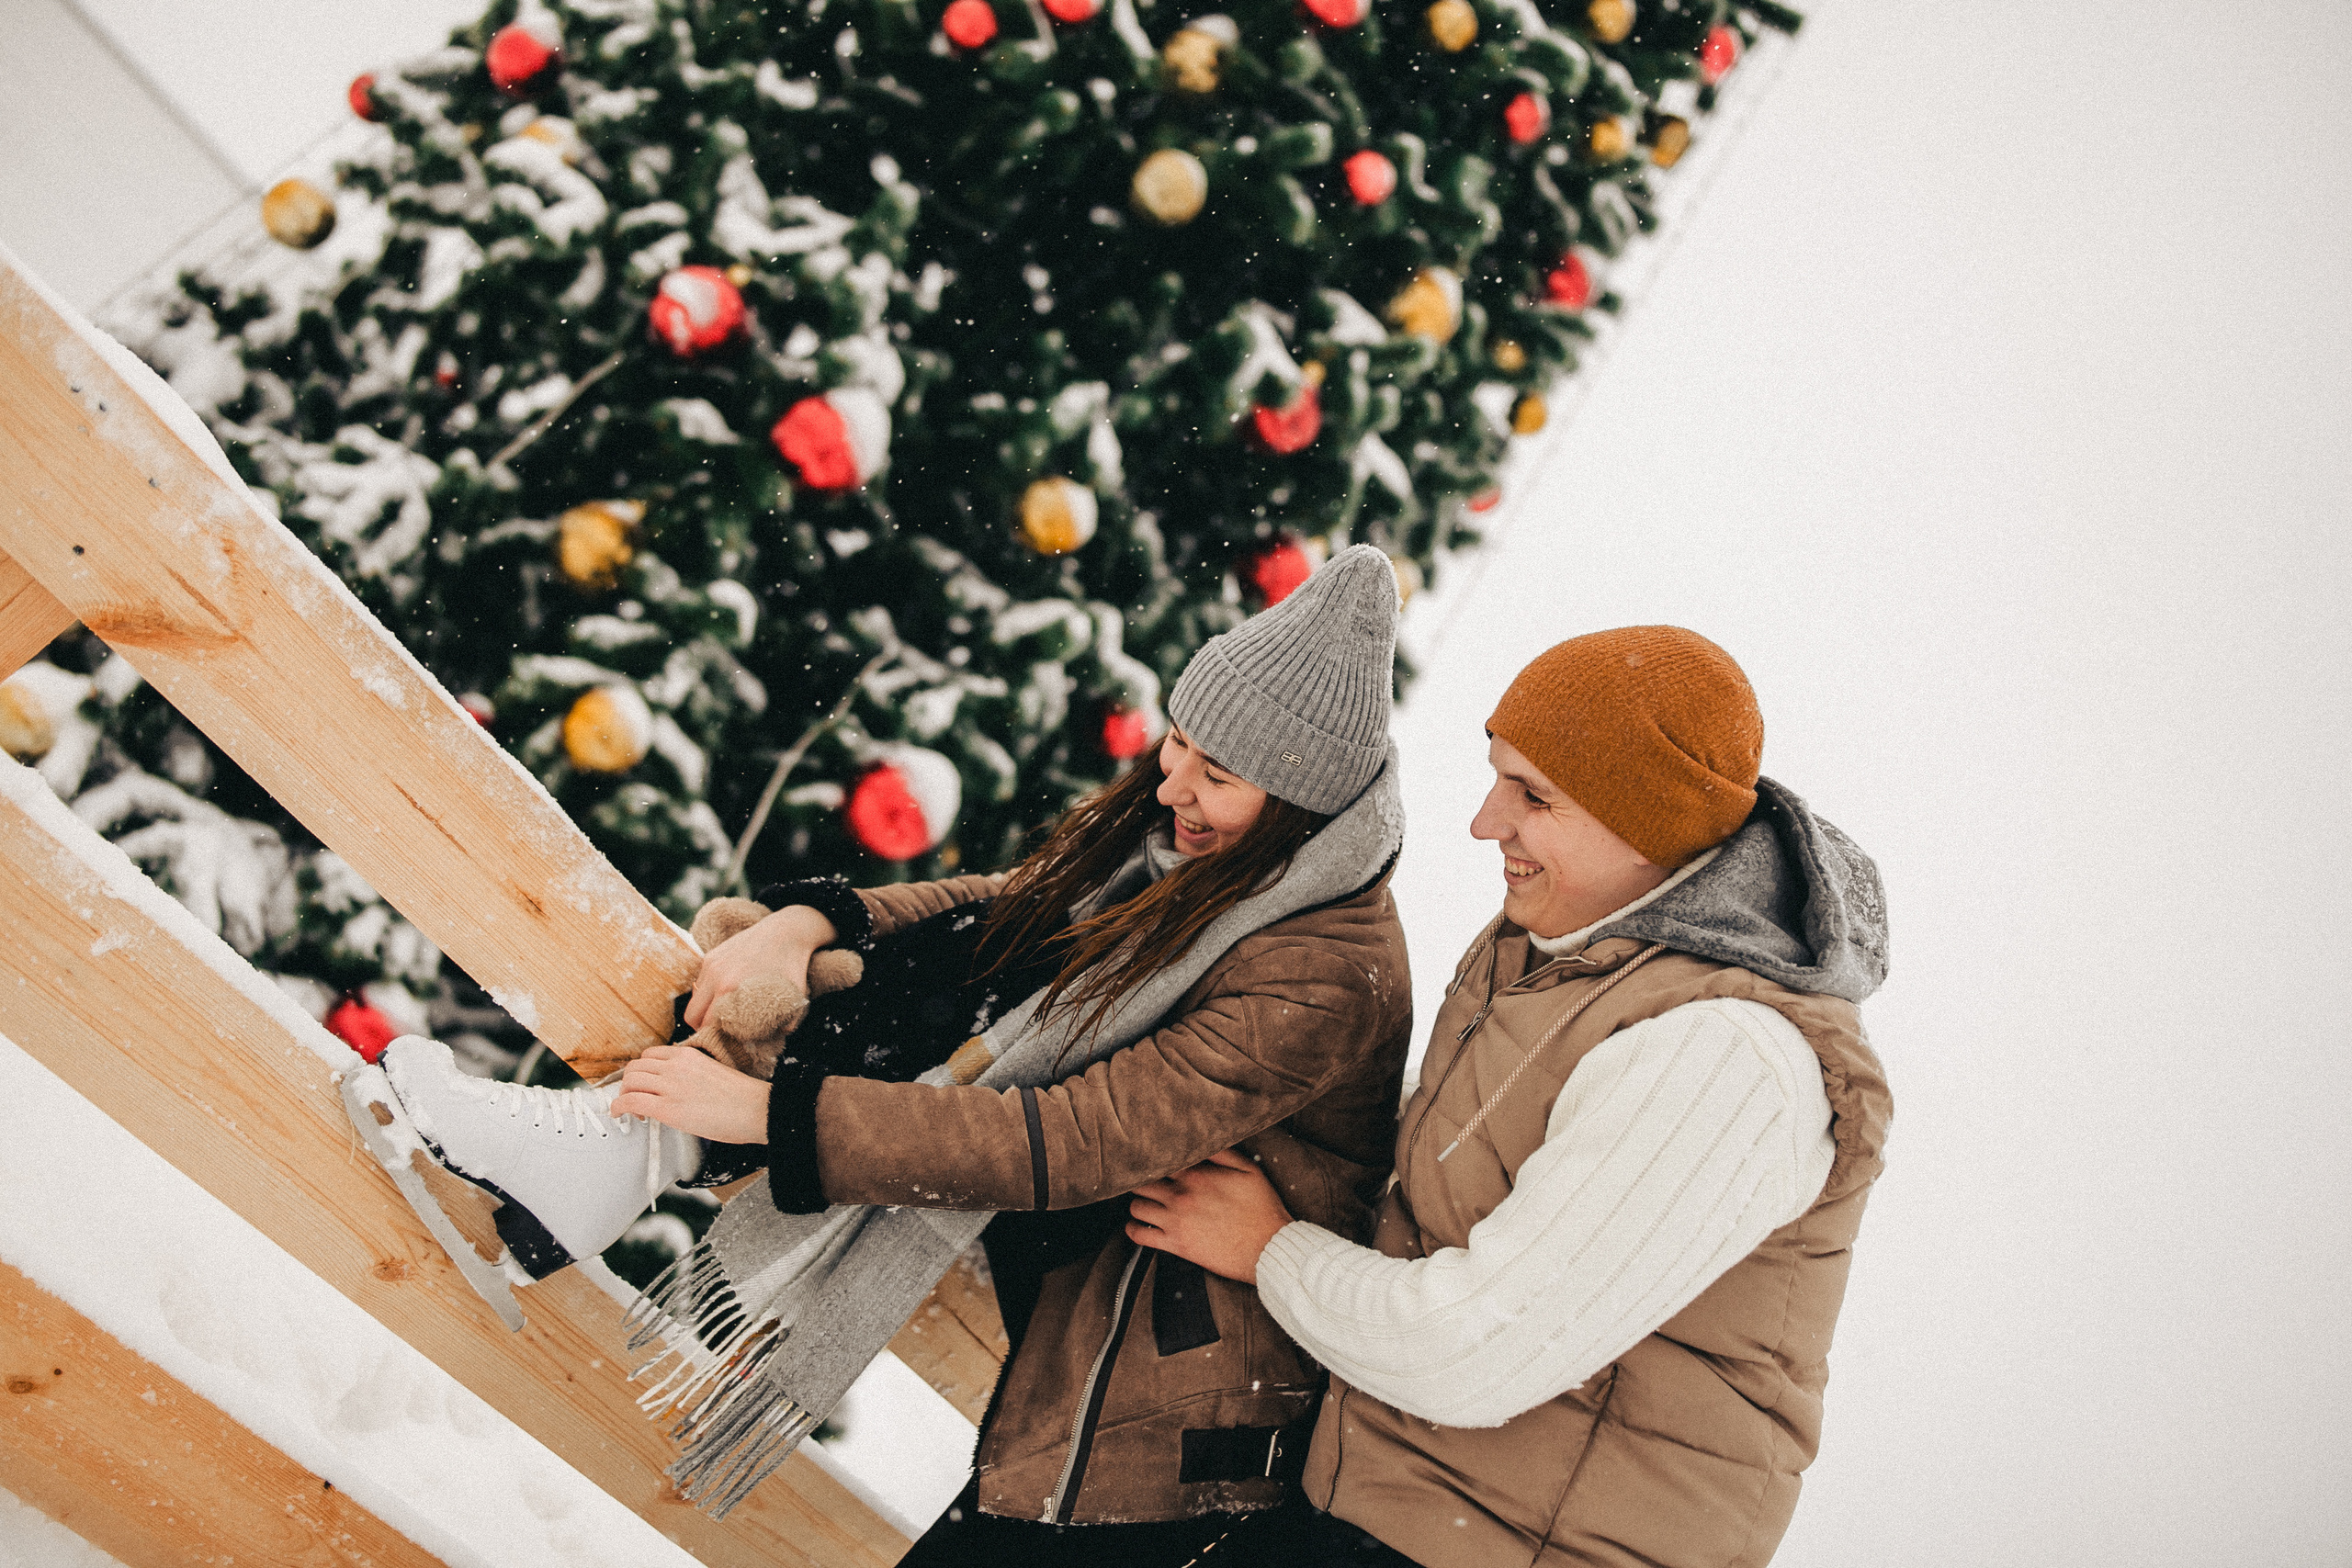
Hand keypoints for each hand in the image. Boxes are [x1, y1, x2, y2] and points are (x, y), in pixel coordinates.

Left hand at [612, 1045, 769, 1143]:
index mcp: (688, 1056)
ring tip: (631, 1110)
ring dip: (624, 1095)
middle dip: (630, 1084)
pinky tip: (619, 1114)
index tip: (643, 1083)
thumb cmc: (744, 1099)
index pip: (651, 1055)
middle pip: (635, 1067)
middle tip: (634, 1098)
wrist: (757, 1110)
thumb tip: (680, 1090)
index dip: (642, 1071)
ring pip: (629, 1082)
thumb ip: (692, 1075)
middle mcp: (675, 1066)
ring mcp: (670, 1086)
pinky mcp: (666, 1108)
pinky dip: (618, 1107)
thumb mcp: (714, 1074)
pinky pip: (630, 1101)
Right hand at [685, 904, 835, 1028]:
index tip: (724, 1044)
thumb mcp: (792, 999)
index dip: (713, 1039)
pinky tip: (725, 995)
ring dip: (703, 1011)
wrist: (787, 930)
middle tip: (719, 1034)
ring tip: (722, 1016)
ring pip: (693, 1000)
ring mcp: (710, 964)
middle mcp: (715, 977)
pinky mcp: (711, 955)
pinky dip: (706, 994)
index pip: (706, 1026)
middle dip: (703, 1029)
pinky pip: (699, 983)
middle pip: (692, 1017)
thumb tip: (770, 1043)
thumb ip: (783, 1025)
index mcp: (730, 990)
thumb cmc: (792, 966)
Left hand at [1126, 1148, 1294, 1283]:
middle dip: (1141, 1180)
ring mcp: (1175, 1221)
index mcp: (1196, 1175)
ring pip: (1136, 1207)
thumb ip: (1221, 1152)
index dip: (1154, 1159)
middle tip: (1144, 1182)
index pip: (1159, 1160)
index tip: (1154, 1161)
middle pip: (1141, 1182)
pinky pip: (1139, 1235)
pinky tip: (1138, 1225)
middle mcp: (1180, 1196)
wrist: (1268, 1248)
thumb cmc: (1261, 1209)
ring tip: (1144, 1203)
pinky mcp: (1176, 1245)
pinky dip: (1133, 1229)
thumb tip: (1202, 1141)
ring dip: (1138, 1203)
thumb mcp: (1248, 1170)